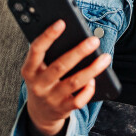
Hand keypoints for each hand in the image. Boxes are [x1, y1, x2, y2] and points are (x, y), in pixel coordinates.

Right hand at [21, 19, 112, 135]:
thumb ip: (48, 54)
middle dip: (79, 52)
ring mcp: (50, 98)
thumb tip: (73, 35)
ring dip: (92, 69)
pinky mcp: (62, 109)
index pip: (36, 49)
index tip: (62, 22)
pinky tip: (95, 80)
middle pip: (60, 66)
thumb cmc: (43, 81)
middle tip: (94, 40)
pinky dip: (88, 90)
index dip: (48, 35)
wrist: (40, 113)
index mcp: (30, 70)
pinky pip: (78, 100)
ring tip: (105, 58)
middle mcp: (38, 84)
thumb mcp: (38, 69)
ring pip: (74, 82)